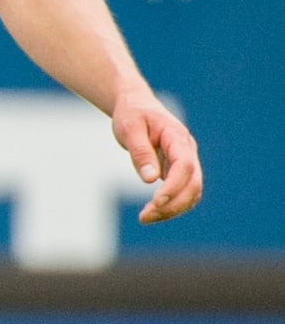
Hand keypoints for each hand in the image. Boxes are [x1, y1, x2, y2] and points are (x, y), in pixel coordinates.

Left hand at [112, 89, 202, 224]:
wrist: (136, 105)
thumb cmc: (132, 114)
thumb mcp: (130, 128)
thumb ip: (140, 152)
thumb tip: (150, 180)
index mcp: (177, 137)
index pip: (185, 166)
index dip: (173, 187)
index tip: (155, 202)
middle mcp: (187, 151)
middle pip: (193, 184)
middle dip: (173, 204)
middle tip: (144, 216)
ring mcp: (185, 161)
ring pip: (191, 193)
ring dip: (172, 209)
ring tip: (145, 217)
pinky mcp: (177, 170)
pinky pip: (181, 192)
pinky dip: (170, 205)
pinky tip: (151, 211)